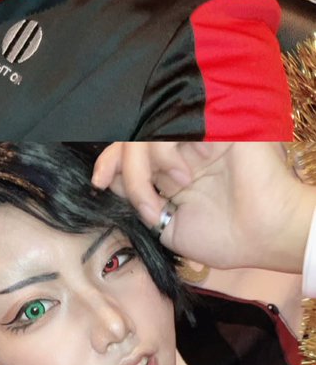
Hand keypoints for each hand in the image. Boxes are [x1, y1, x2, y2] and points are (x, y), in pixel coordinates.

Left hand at [92, 142, 315, 272]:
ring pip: (145, 135)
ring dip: (143, 169)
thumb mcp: (168, 229)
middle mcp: (183, 153)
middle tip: (124, 191)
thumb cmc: (227, 238)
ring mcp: (197, 139)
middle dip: (119, 165)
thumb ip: (140, 205)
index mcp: (174, 175)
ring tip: (168, 192)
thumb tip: (109, 184)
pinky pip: (167, 126)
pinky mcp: (210, 127)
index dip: (109, 163)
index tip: (97, 181)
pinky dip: (163, 153)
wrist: (268, 234)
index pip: (131, 155)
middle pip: (133, 141)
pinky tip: (184, 174)